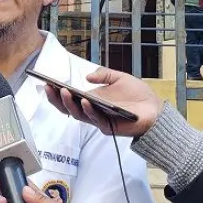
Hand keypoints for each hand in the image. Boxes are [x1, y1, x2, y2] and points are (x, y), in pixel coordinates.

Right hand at [45, 67, 161, 137]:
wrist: (155, 110)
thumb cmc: (138, 96)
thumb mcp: (120, 78)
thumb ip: (104, 75)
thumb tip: (87, 76)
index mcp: (92, 100)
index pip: (70, 98)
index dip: (57, 93)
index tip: (47, 82)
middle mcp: (92, 111)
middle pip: (69, 108)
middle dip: (57, 99)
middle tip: (49, 88)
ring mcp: (99, 119)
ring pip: (79, 115)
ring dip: (70, 103)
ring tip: (64, 91)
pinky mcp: (109, 127)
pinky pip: (95, 119)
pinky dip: (89, 110)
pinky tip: (85, 100)